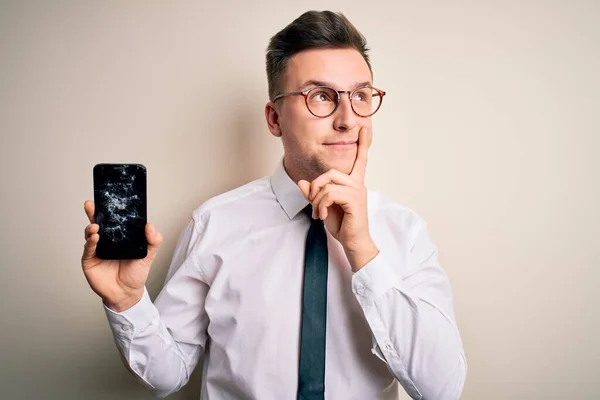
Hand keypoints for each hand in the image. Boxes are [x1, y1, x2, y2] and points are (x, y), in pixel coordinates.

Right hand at [81, 200, 162, 311]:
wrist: (127, 293)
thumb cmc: (136, 274)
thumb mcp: (149, 255)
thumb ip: (153, 240)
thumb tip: (150, 225)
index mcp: (120, 237)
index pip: (114, 220)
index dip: (110, 210)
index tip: (108, 198)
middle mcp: (106, 241)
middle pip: (98, 223)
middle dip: (93, 212)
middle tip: (91, 203)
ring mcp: (96, 250)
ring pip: (91, 234)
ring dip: (92, 228)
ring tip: (96, 226)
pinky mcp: (89, 260)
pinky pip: (88, 249)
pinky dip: (90, 242)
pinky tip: (94, 237)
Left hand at [298, 126, 378, 269]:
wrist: (354, 243)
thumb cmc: (343, 226)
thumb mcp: (323, 207)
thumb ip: (314, 194)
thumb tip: (301, 182)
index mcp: (353, 183)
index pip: (360, 160)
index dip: (363, 144)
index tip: (365, 128)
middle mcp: (357, 184)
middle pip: (330, 172)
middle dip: (316, 186)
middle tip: (314, 203)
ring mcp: (357, 191)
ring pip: (327, 183)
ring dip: (316, 200)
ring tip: (318, 213)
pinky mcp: (353, 199)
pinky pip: (329, 194)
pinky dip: (320, 205)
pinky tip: (322, 216)